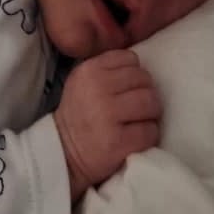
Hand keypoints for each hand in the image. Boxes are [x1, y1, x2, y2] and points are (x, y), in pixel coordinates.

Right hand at [53, 49, 160, 199]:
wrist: (63, 153)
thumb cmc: (79, 114)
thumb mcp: (83, 82)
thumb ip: (108, 70)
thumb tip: (141, 68)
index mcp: (89, 70)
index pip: (130, 59)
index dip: (134, 74)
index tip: (129, 89)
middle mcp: (97, 88)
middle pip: (144, 80)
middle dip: (146, 94)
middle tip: (138, 108)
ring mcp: (107, 115)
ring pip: (151, 103)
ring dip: (151, 114)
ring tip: (140, 121)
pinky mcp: (118, 142)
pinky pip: (150, 131)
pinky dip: (149, 135)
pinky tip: (137, 138)